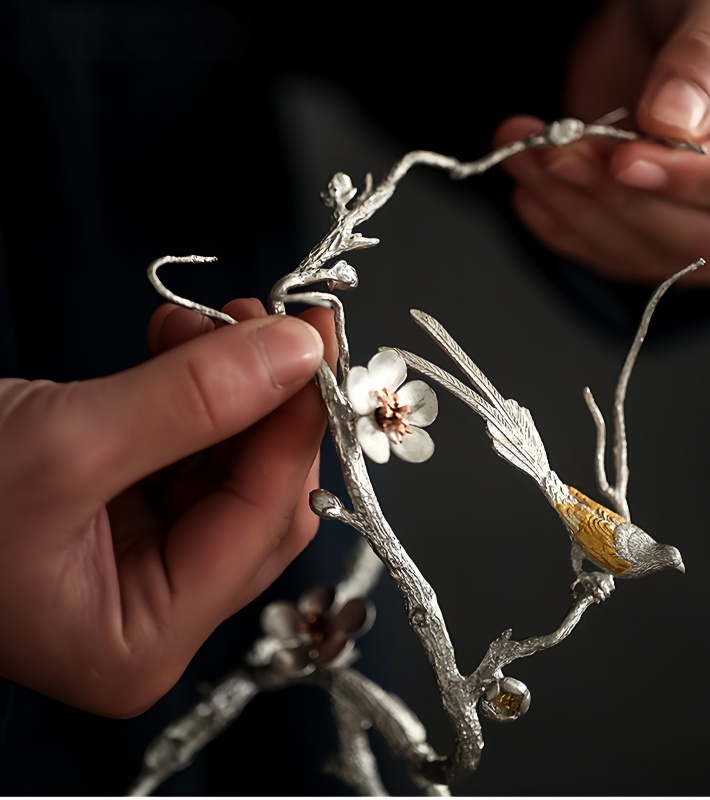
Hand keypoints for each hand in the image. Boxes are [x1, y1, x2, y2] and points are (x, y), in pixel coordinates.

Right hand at [0, 298, 334, 715]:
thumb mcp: (64, 445)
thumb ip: (193, 400)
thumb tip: (299, 352)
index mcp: (144, 637)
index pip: (265, 522)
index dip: (298, 427)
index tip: (316, 343)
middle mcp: (154, 612)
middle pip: (257, 497)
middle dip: (267, 403)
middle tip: (273, 324)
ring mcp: (138, 564)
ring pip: (226, 466)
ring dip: (228, 387)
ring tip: (209, 319)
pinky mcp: (120, 517)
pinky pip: (184, 451)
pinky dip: (191, 393)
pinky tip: (179, 340)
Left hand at [494, 0, 709, 287]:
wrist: (686, 14)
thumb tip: (673, 118)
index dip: (693, 180)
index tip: (625, 160)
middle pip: (702, 237)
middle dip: (618, 199)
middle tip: (557, 154)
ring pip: (652, 254)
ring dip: (578, 213)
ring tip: (530, 160)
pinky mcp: (666, 233)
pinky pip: (620, 256)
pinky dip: (568, 229)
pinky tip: (533, 197)